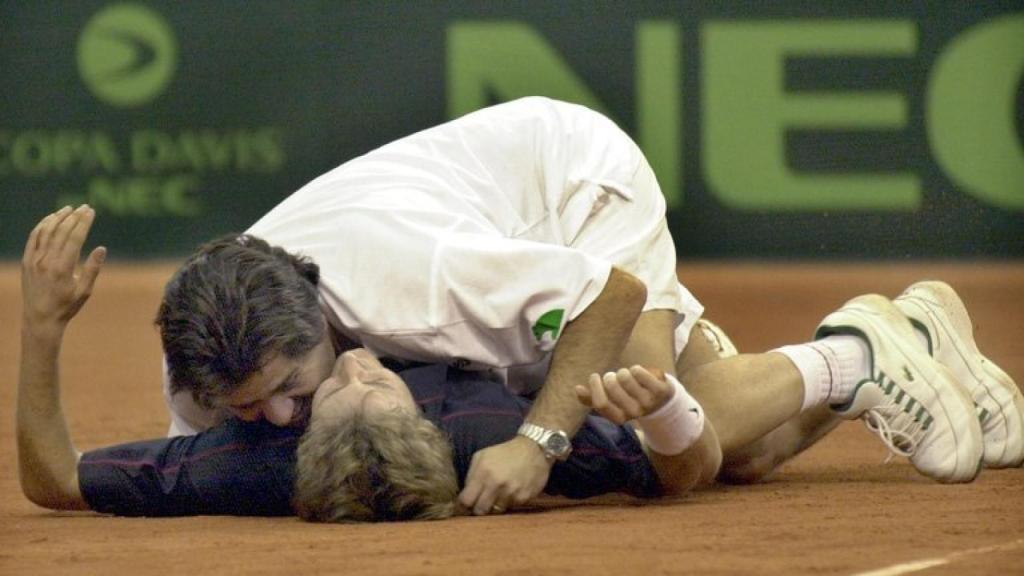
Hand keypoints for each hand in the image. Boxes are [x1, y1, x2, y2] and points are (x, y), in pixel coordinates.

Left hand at [21, 206, 105, 336]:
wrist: (40, 318)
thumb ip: (93, 269)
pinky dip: (42, 226)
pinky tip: (50, 219)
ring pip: (46, 232)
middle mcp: (47, 261)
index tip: (91, 211)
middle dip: (74, 217)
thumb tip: (101, 249)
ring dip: (57, 218)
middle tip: (84, 207)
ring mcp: (34, 260)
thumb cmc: (66, 306)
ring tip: (68, 209)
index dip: (83, 222)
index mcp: (63, 268)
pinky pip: (33, 238)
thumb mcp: (85, 291)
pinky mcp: (27, 262)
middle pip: (61, 231)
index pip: (74, 238)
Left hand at [458, 436, 550, 515]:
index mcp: (483, 472)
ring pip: (496, 512)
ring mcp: (511, 492)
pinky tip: (512, 491)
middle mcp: (496, 483)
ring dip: (495, 505)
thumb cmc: (504, 452)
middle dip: (478, 508)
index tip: (465, 504)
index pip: (466, 500)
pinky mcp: (524, 498)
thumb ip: (471, 475)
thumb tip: (465, 495)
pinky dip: (509, 502)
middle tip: (481, 502)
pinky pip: (511, 508)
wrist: (534, 449)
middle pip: (480, 510)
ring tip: (499, 494)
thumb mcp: (482, 455)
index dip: (464, 505)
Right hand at [575, 366, 672, 424]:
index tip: (594, 376)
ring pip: (624, 377)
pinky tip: (637, 373)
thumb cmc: (629, 397)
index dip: (594, 386)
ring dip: (623, 372)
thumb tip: (577, 389)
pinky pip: (639, 372)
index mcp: (620, 417)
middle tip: (613, 376)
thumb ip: (592, 398)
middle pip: (611, 387)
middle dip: (609, 376)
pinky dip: (635, 369)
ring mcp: (648, 402)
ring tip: (626, 375)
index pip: (601, 403)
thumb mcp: (612, 401)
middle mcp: (634, 412)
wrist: (661, 400)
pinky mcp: (659, 390)